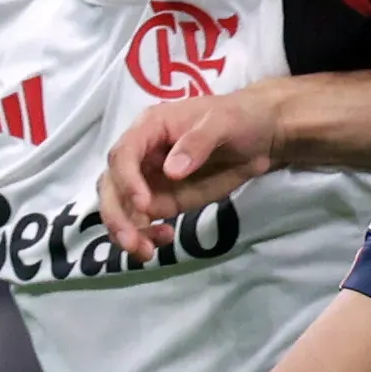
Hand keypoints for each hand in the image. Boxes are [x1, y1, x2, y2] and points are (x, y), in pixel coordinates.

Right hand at [99, 90, 278, 253]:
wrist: (259, 137)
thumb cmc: (238, 119)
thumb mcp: (223, 122)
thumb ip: (197, 143)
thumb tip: (170, 171)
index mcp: (149, 128)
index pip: (124, 154)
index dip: (127, 181)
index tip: (144, 206)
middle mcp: (142, 154)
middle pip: (111, 184)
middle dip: (117, 214)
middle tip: (131, 241)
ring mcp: (150, 179)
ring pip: (121, 206)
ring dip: (127, 231)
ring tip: (146, 252)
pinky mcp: (163, 199)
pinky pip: (143, 220)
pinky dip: (146, 234)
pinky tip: (165, 239)